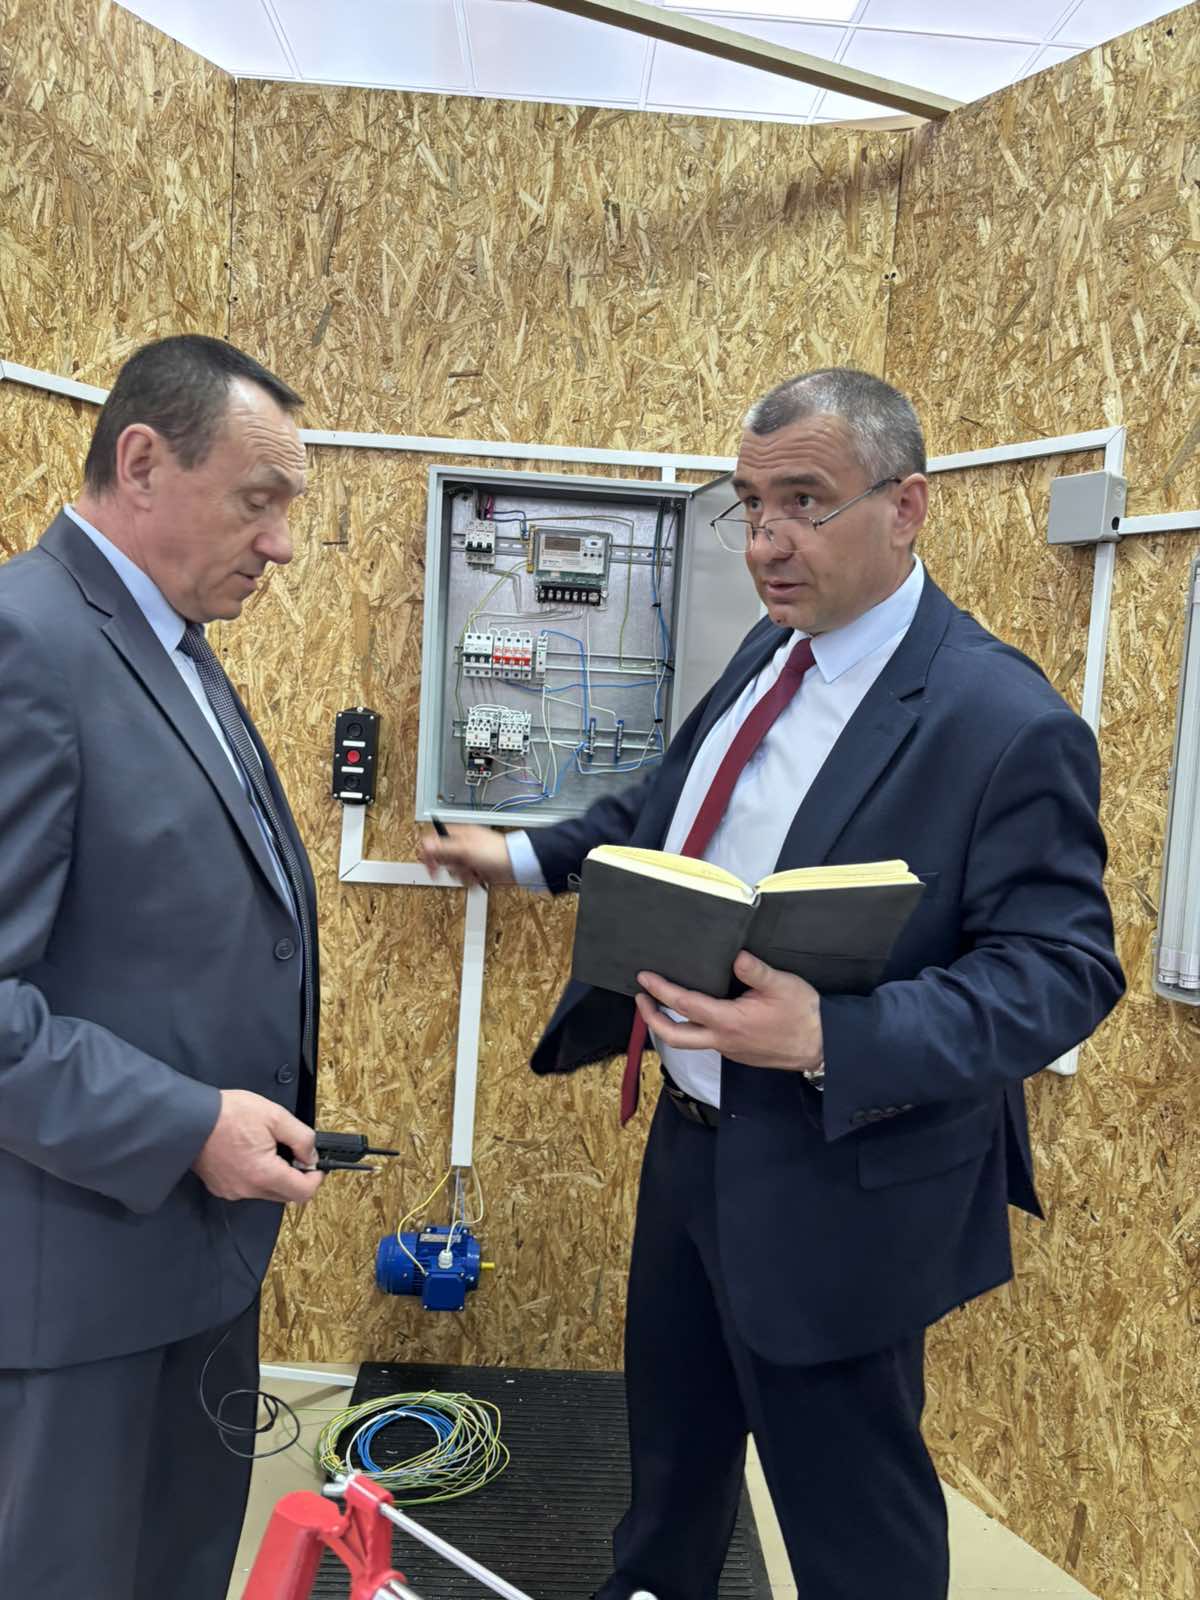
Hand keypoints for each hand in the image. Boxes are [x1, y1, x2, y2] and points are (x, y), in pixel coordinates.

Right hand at [192, 1090, 324, 1203]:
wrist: (189, 1118)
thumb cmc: (230, 1114)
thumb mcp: (275, 1116)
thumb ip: (301, 1138)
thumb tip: (311, 1156)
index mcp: (264, 1174)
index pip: (303, 1193)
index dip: (315, 1178)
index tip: (315, 1163)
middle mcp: (248, 1190)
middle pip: (286, 1195)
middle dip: (297, 1177)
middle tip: (295, 1151)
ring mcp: (232, 1191)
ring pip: (267, 1192)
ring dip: (276, 1176)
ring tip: (270, 1148)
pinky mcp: (220, 1187)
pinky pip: (248, 1187)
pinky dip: (257, 1176)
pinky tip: (251, 1153)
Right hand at [418, 822, 512, 886]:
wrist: (516, 866)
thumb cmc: (496, 852)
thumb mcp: (465, 849)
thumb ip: (443, 847)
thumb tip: (424, 844)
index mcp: (459, 835)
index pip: (435, 839)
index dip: (429, 852)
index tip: (429, 864)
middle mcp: (463, 846)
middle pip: (443, 857)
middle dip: (449, 866)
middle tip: (457, 867)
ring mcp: (470, 859)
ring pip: (453, 870)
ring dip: (462, 875)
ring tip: (473, 872)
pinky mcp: (477, 870)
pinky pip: (465, 878)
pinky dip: (470, 881)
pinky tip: (478, 877)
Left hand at [634, 951, 822, 1071]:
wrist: (822, 1046)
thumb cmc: (803, 1014)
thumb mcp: (782, 985)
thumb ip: (756, 971)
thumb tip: (736, 956)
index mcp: (729, 1021)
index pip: (685, 1005)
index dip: (661, 990)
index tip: (644, 978)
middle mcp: (723, 1040)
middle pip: (673, 1037)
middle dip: (651, 1018)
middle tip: (640, 998)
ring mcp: (728, 1049)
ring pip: (687, 1042)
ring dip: (668, 1024)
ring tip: (659, 1004)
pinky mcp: (736, 1052)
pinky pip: (704, 1041)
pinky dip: (689, 1027)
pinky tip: (693, 1012)